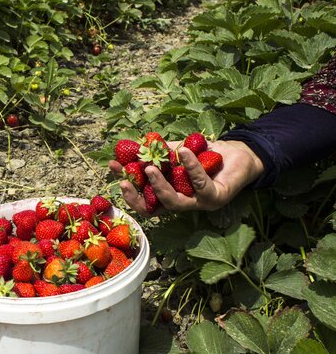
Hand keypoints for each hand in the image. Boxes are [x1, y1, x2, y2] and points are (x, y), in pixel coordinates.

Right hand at [108, 140, 263, 216]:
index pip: (143, 199)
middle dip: (135, 196)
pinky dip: (191, 167)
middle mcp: (183, 204)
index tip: (113, 168)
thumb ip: (159, 151)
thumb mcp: (178, 150)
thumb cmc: (207, 155)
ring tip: (150, 167)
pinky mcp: (216, 197)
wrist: (240, 154)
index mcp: (170, 195)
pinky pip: (200, 184)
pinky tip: (184, 151)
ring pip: (174, 202)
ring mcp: (199, 204)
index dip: (126, 186)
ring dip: (159, 186)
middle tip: (124, 179)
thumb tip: (133, 145)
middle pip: (153, 209)